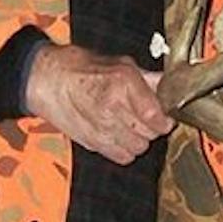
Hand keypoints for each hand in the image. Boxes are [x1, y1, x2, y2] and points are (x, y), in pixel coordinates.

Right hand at [23, 44, 172, 163]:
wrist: (48, 80)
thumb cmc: (83, 68)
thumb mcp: (121, 64)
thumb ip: (150, 80)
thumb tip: (174, 86)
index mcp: (124, 83)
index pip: (157, 117)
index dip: (166, 119)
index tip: (165, 116)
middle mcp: (114, 107)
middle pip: (151, 134)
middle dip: (152, 127)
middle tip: (144, 117)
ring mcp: (102, 128)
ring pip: (139, 148)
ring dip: (139, 139)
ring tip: (129, 125)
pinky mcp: (93, 143)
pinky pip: (123, 157)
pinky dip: (125, 150)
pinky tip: (118, 135)